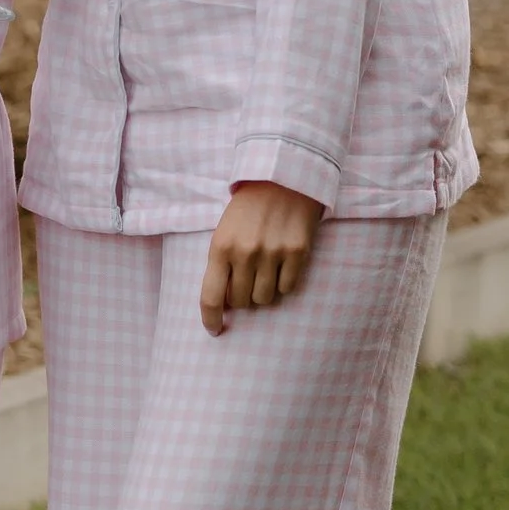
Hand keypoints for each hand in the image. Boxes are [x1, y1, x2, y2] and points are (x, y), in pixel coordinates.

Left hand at [199, 182, 324, 334]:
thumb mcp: (224, 232)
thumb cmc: (247, 210)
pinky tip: (282, 264)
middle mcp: (245, 253)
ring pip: (265, 298)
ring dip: (264, 291)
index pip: (211, 297)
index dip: (211, 319)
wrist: (280, 180)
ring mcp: (272, 253)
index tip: (214, 330)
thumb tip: (225, 304)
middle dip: (242, 298)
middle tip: (247, 280)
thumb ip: (222, 265)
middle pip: (242, 302)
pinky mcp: (297, 252)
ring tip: (265, 269)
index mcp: (220, 247)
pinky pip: (288, 288)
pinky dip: (284, 283)